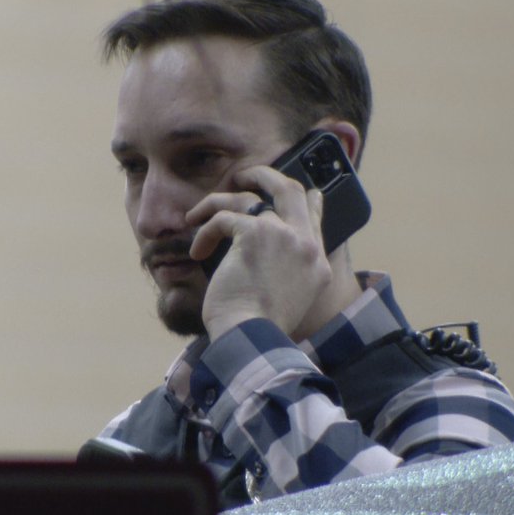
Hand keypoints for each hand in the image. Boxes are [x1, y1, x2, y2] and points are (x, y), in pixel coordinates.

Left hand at [186, 165, 331, 340]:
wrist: (252, 338)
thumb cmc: (259, 328)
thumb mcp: (285, 298)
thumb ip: (284, 270)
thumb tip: (261, 254)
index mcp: (317, 263)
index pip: (314, 215)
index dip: (302, 198)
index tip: (292, 191)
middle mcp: (306, 245)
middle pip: (290, 189)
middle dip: (263, 175)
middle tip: (241, 177)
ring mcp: (283, 235)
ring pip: (248, 198)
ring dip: (217, 202)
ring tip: (196, 215)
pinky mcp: (254, 234)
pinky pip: (223, 219)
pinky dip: (205, 232)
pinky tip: (197, 252)